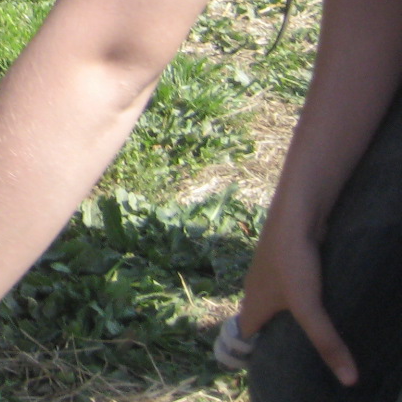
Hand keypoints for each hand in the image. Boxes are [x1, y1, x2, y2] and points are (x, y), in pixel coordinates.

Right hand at [238, 210, 357, 386]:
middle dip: (273, 338)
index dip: (251, 352)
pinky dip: (302, 302)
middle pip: (261, 321)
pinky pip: (292, 290)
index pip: (244, 335)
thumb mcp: (308, 306)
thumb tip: (349, 381)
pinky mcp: (289, 262)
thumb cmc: (291, 260)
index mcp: (252, 303)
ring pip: (277, 304)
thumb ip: (326, 342)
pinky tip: (322, 306)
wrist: (297, 212)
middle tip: (296, 359)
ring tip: (311, 335)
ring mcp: (272, 274)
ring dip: (289, 319)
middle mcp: (257, 289)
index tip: (269, 369)